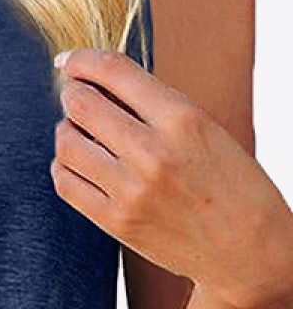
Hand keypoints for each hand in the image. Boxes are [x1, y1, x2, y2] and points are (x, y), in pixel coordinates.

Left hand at [51, 49, 292, 308]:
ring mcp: (131, 190)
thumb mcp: (205, 128)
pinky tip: (75, 162)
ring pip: (67, 144)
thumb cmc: (228, 182)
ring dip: (65, 131)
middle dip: (72, 94)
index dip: (82, 60)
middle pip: (82, 105)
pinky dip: (63, 165)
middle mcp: (154, 153)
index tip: (68, 61)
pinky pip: (66, 183)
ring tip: (78, 132)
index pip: (115, 72)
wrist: (246, 248)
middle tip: (75, 97)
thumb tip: (96, 82)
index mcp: (183, 119)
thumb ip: (154, 105)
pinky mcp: (116, 221)